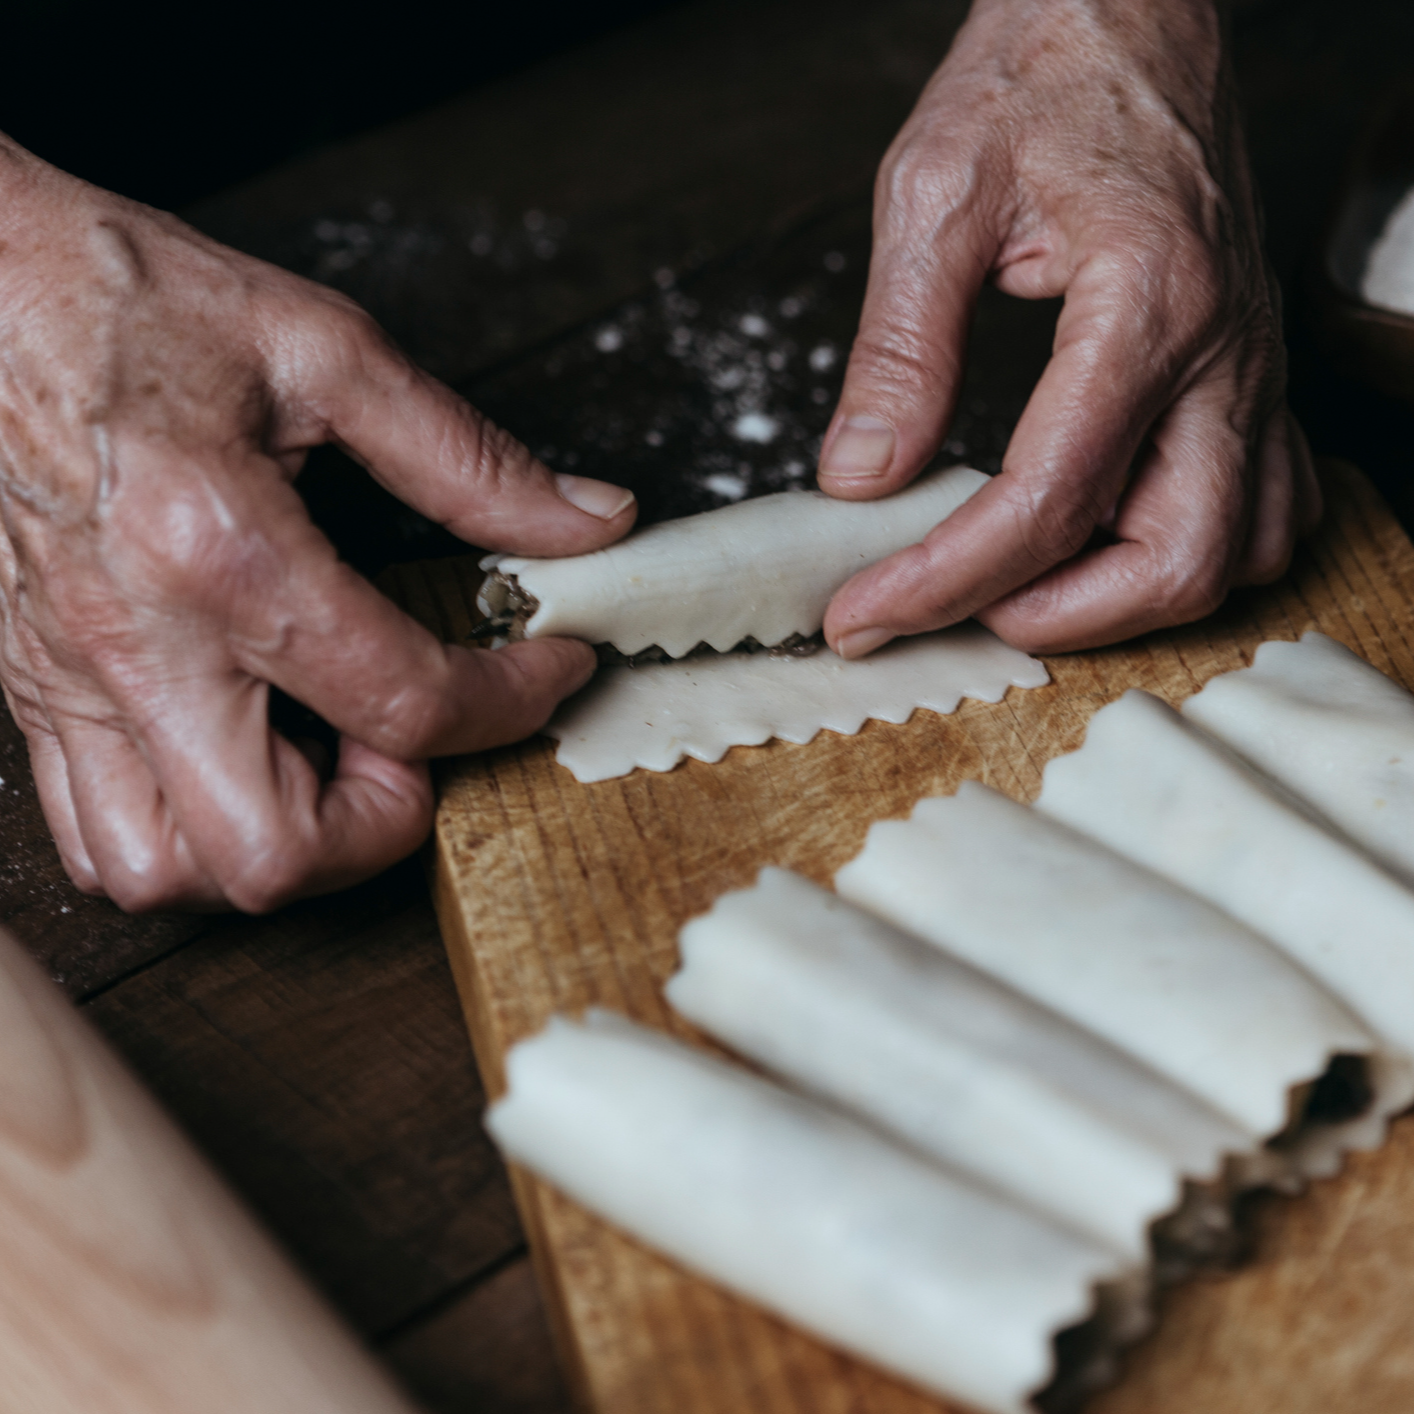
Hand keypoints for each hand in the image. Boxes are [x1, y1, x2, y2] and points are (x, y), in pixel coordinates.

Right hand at [0, 138, 635, 911]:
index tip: (547, 665)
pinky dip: (191, 836)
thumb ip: (467, 457)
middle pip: (272, 853)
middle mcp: (136, 641)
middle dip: (382, 823)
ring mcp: (70, 682)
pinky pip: (101, 838)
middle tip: (413, 738)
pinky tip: (243, 753)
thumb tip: (586, 521)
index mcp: (219, 548)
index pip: (403, 702)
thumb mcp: (321, 348)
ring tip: (327, 751)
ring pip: (171, 873)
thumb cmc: (121, 299)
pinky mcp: (33, 693)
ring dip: (282, 842)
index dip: (512, 702)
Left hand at [818, 0, 1318, 657]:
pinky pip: (1262, 510)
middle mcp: (1222, 354)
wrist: (1132, 15)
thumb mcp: (933, 196)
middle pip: (1172, 561)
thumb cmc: (1040, 78)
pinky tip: (1103, 542)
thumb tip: (861, 480)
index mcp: (1146, 304)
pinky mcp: (1254, 376)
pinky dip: (1181, 556)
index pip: (1045, 500)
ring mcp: (1253, 371)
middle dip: (1051, 618)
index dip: (942, 580)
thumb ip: (898, 350)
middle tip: (946, 609)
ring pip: (1230, 554)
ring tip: (1015, 587)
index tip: (860, 613)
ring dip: (1120, 602)